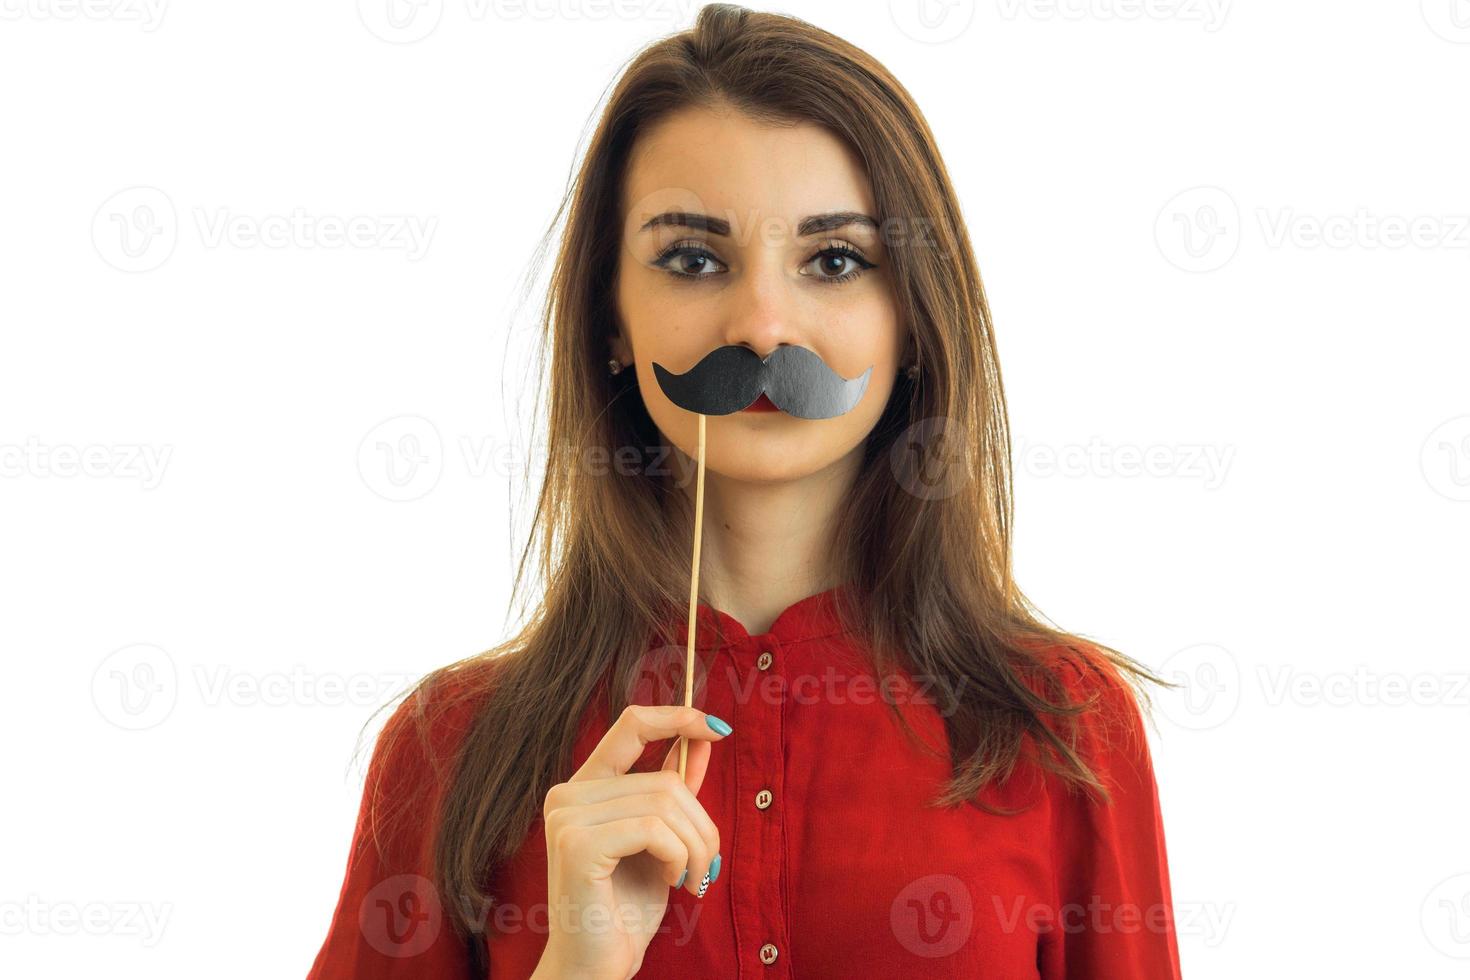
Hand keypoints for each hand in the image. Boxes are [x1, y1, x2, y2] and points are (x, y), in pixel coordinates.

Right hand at [536, 705, 729, 979]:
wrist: (597, 966)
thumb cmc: (626, 909)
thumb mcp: (662, 841)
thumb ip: (675, 790)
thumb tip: (704, 739)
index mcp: (583, 788)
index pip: (629, 725)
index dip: (676, 717)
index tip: (717, 728)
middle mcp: (567, 795)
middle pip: (664, 778)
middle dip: (702, 822)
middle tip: (708, 863)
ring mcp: (567, 818)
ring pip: (664, 800)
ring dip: (696, 844)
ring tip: (694, 877)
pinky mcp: (577, 845)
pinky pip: (654, 828)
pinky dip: (679, 855)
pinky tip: (675, 881)